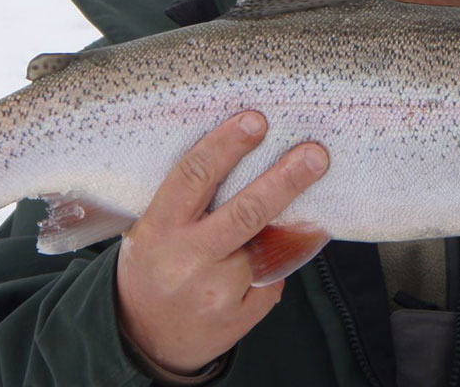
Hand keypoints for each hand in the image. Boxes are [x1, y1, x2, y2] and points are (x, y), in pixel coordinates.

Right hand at [115, 111, 328, 374]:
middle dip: (285, 180)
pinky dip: (272, 267)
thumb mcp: (154, 228)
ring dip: (283, 230)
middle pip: (245, 213)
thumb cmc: (155, 264)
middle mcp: (186, 259)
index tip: (256, 120)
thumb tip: (251, 156)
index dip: (226, 146)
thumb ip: (192, 200)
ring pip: (267, 247)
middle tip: (316, 155)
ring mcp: (214, 292)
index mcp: (160, 227)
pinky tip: (254, 270)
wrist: (143, 338)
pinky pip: (273, 279)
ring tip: (293, 220)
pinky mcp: (238, 318)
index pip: (194, 177)